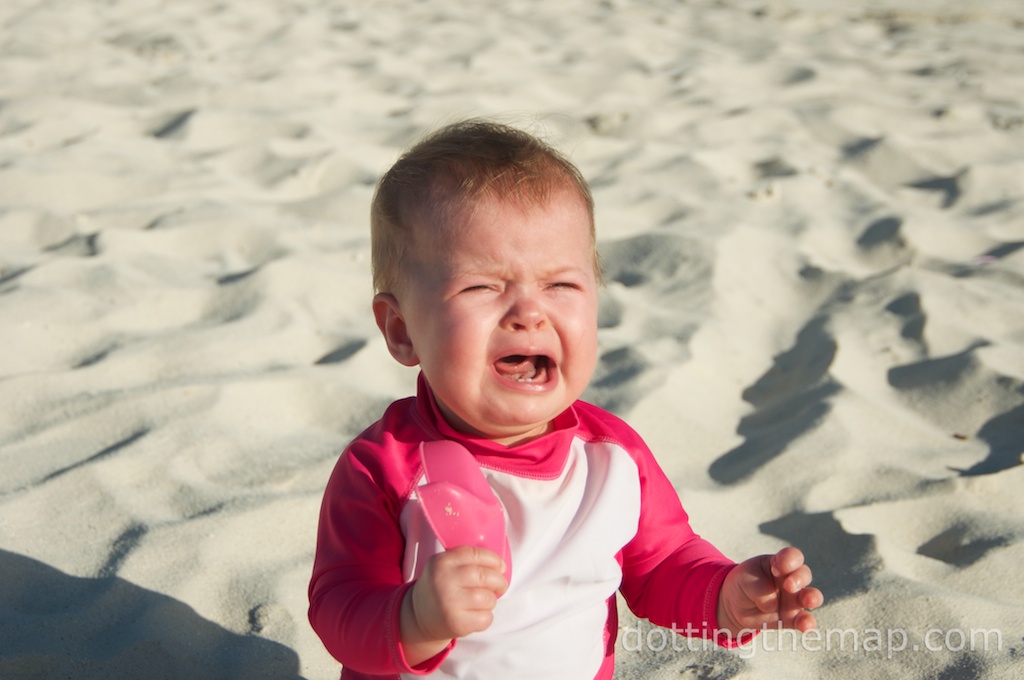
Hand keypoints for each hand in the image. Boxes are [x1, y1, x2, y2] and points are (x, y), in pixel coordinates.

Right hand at [400, 546, 507, 665]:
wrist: (419, 616)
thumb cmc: (441, 587)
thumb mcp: (445, 566)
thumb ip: (467, 561)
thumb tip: (499, 565)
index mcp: (442, 562)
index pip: (476, 554)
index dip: (493, 560)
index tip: (500, 566)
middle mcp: (444, 581)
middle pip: (485, 576)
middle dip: (499, 581)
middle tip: (500, 586)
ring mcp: (449, 603)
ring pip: (488, 598)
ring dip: (490, 600)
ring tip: (482, 601)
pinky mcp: (456, 623)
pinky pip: (485, 618)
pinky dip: (486, 617)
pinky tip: (476, 615)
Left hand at [717, 547, 822, 637]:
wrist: (736, 605)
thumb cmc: (745, 583)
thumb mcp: (745, 578)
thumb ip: (759, 586)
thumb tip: (773, 605)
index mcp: (780, 564)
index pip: (793, 556)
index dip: (789, 561)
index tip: (776, 569)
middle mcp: (791, 580)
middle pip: (804, 574)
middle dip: (799, 579)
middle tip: (788, 585)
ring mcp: (794, 600)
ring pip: (812, 596)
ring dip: (812, 598)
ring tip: (808, 601)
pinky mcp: (793, 618)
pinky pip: (804, 621)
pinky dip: (807, 623)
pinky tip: (806, 627)